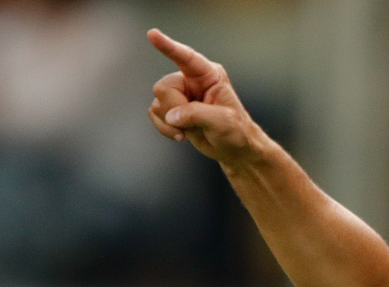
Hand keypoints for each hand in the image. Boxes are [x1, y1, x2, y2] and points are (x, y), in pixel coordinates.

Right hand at [146, 29, 267, 168]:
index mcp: (209, 75)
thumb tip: (171, 116)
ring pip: (158, 102)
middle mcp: (191, 80)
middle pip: (164, 87)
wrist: (233, 149)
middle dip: (175, 109)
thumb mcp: (222, 122)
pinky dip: (165, 128)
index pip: (186, 57)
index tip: (152, 34)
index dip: (168, 46)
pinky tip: (181, 135)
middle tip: (194, 123)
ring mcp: (180, 94)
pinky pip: (154, 113)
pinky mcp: (171, 108)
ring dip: (171, 122)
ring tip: (191, 130)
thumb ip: (196, 114)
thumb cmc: (235, 131)